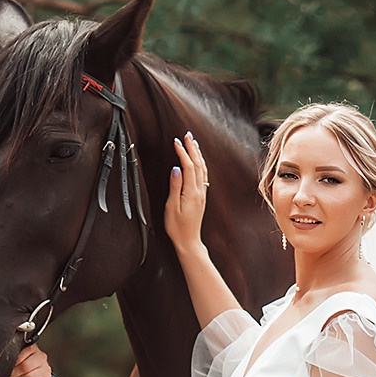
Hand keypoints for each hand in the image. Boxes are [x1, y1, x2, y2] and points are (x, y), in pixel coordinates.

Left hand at [2, 344, 52, 376]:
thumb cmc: (23, 369)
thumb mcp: (18, 359)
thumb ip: (13, 357)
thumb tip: (1, 364)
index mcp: (34, 350)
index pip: (23, 353)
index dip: (13, 361)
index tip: (7, 367)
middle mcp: (42, 359)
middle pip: (25, 366)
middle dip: (13, 374)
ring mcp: (45, 372)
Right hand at [164, 132, 210, 253]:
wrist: (189, 240)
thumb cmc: (177, 227)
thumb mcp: (172, 207)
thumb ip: (175, 187)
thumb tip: (176, 169)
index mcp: (191, 192)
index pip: (188, 166)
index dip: (182, 152)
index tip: (176, 142)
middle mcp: (199, 191)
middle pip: (198, 164)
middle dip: (192, 148)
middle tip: (187, 135)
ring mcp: (202, 193)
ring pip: (202, 169)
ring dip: (198, 154)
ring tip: (193, 142)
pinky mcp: (201, 197)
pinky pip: (203, 175)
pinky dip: (200, 164)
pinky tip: (198, 161)